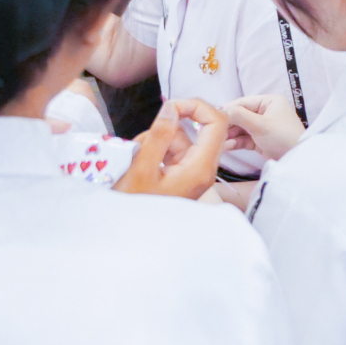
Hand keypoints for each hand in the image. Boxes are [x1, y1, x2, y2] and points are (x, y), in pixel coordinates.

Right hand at [114, 98, 231, 198]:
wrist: (128, 239)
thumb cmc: (134, 207)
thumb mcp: (142, 169)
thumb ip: (159, 135)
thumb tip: (172, 107)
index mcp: (202, 167)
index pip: (218, 122)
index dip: (198, 106)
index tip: (171, 105)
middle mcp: (203, 169)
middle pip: (196, 131)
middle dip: (169, 128)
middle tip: (144, 142)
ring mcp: (192, 173)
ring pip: (180, 140)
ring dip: (156, 140)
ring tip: (136, 159)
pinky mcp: (180, 176)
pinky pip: (172, 152)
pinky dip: (154, 150)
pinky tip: (138, 163)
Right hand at [221, 94, 305, 160]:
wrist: (298, 160)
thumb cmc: (282, 137)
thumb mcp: (260, 125)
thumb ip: (240, 116)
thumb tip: (221, 110)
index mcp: (270, 101)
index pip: (243, 102)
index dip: (228, 109)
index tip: (212, 117)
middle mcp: (266, 111)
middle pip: (241, 116)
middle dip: (228, 125)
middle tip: (215, 133)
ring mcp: (264, 126)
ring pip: (241, 128)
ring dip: (230, 135)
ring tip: (220, 142)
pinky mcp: (261, 140)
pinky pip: (245, 139)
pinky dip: (236, 142)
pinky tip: (227, 147)